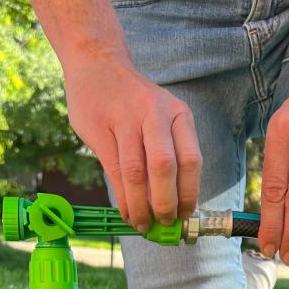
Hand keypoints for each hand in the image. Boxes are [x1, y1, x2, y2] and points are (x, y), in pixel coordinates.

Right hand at [64, 54, 202, 231]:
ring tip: (143, 225)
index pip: (191, 160)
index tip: (185, 216)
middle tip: (164, 223)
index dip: (189, 193)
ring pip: (137, 173)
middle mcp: (155, 114)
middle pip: (165, 167)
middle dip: (166, 203)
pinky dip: (122, 198)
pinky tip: (126, 212)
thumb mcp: (161, 116)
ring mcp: (126, 119)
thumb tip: (174, 202)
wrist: (97, 64)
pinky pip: (114, 171)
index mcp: (178, 113)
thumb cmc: (133, 101)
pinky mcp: (100, 129)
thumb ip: (169, 151)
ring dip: (141, 206)